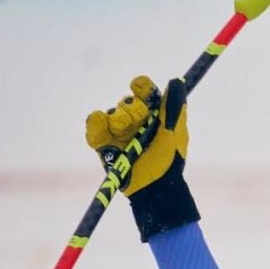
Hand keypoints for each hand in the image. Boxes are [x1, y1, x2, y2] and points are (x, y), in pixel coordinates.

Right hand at [85, 75, 188, 195]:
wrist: (154, 187)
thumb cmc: (169, 162)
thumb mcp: (176, 134)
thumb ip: (175, 108)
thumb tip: (176, 81)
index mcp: (153, 115)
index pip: (143, 90)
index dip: (141, 87)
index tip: (140, 89)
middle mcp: (134, 120)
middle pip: (127, 101)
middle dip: (133, 109)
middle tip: (140, 121)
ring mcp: (117, 131)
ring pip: (111, 111)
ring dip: (118, 118)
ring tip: (124, 131)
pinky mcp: (103, 142)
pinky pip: (94, 124)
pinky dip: (97, 124)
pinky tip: (107, 131)